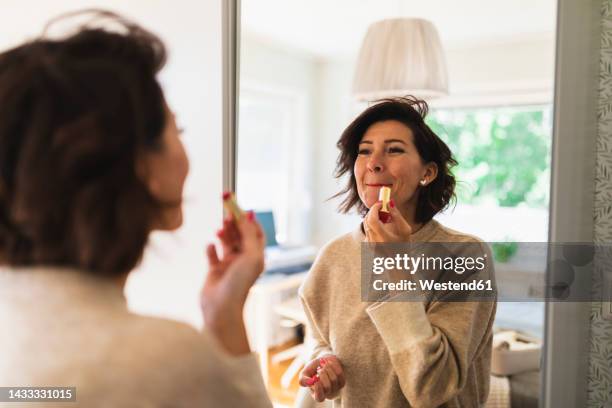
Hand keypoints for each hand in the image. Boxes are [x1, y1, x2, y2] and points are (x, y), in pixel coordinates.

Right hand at [200, 211, 264, 352]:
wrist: (222, 308)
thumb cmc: (240, 283)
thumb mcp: (250, 255)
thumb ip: (248, 234)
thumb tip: (247, 215)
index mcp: (256, 257)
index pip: (255, 234)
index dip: (249, 220)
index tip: (241, 207)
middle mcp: (244, 260)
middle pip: (240, 235)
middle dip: (234, 224)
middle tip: (226, 212)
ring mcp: (229, 266)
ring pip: (226, 243)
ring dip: (223, 234)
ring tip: (219, 229)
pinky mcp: (215, 271)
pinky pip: (212, 255)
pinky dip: (211, 248)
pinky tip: (210, 246)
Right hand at [299, 355, 345, 401]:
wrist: (323, 361)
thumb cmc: (313, 369)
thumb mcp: (305, 373)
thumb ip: (303, 380)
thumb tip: (310, 382)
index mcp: (316, 394)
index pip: (319, 397)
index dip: (318, 389)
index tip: (315, 378)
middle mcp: (327, 393)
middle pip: (327, 387)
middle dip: (322, 374)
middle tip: (319, 368)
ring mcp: (335, 388)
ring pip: (333, 379)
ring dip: (327, 368)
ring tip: (323, 364)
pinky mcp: (342, 381)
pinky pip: (339, 374)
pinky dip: (333, 366)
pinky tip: (329, 363)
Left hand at [363, 200, 412, 242]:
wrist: (398, 261)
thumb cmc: (404, 244)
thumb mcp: (405, 229)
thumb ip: (397, 215)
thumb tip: (389, 202)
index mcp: (383, 238)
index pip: (372, 219)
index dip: (375, 208)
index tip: (381, 203)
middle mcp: (374, 241)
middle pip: (367, 220)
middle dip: (374, 211)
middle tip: (383, 207)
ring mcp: (369, 244)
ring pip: (366, 223)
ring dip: (373, 217)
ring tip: (385, 219)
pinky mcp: (367, 244)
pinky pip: (367, 229)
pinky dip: (372, 224)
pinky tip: (382, 228)